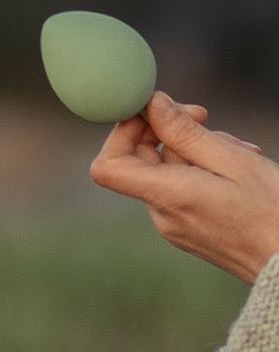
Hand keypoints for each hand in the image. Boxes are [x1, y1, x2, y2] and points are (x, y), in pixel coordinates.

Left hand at [89, 91, 278, 282]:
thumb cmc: (268, 209)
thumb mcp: (231, 159)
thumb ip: (185, 133)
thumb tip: (152, 106)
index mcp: (166, 196)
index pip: (106, 167)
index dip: (121, 134)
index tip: (154, 113)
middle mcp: (160, 214)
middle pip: (137, 162)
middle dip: (166, 131)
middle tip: (204, 116)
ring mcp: (171, 223)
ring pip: (165, 170)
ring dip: (195, 149)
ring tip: (238, 150)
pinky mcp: (184, 227)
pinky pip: (180, 187)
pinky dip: (201, 169)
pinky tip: (236, 167)